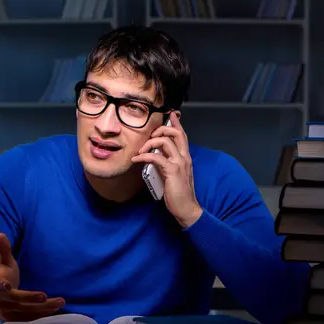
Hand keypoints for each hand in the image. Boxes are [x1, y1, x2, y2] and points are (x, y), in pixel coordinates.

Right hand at [0, 233, 64, 321]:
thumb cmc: (3, 275)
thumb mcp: (3, 262)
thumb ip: (4, 249)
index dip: (3, 285)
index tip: (8, 285)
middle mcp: (1, 300)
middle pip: (18, 301)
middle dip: (34, 300)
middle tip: (50, 297)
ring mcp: (7, 312)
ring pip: (26, 312)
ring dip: (43, 309)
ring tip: (60, 303)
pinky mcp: (14, 319)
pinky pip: (28, 319)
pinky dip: (41, 316)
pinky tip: (55, 311)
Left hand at [132, 112, 202, 227]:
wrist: (187, 208)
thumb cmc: (179, 194)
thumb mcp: (173, 174)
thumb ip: (167, 163)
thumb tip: (154, 156)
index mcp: (185, 157)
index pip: (182, 135)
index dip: (176, 123)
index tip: (170, 115)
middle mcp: (184, 157)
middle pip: (175, 133)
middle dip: (160, 129)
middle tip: (149, 136)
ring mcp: (179, 163)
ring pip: (165, 141)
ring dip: (150, 142)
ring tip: (140, 151)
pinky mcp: (172, 171)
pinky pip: (156, 157)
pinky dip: (144, 156)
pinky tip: (137, 159)